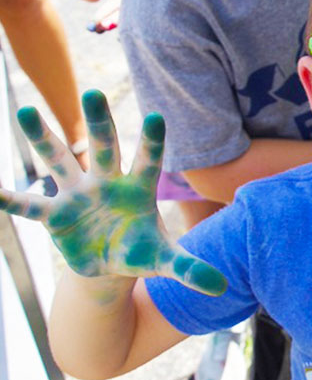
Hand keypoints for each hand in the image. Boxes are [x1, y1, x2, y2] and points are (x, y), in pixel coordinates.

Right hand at [0, 90, 226, 295]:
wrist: (109, 263)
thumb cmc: (140, 251)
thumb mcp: (165, 260)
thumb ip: (190, 268)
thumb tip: (222, 287)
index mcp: (138, 189)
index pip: (148, 161)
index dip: (152, 142)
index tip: (157, 117)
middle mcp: (106, 183)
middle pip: (103, 148)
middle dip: (99, 122)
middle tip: (93, 92)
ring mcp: (78, 194)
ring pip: (60, 161)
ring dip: (43, 139)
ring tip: (28, 113)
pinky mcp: (55, 213)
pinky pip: (31, 204)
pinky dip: (11, 199)